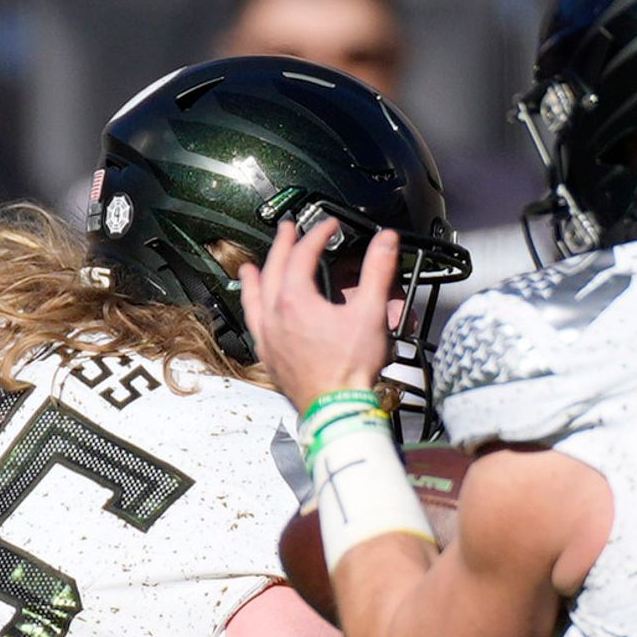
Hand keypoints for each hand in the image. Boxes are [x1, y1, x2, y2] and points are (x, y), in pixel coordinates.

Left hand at [239, 216, 397, 413]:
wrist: (337, 409)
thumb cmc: (350, 370)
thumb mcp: (370, 313)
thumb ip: (377, 272)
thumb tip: (386, 242)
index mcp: (295, 299)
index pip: (303, 254)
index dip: (318, 234)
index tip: (329, 227)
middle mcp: (274, 316)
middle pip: (273, 269)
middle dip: (282, 245)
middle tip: (287, 230)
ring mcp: (268, 338)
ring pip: (254, 299)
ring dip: (255, 279)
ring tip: (251, 267)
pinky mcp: (269, 358)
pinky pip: (254, 327)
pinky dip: (253, 312)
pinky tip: (256, 313)